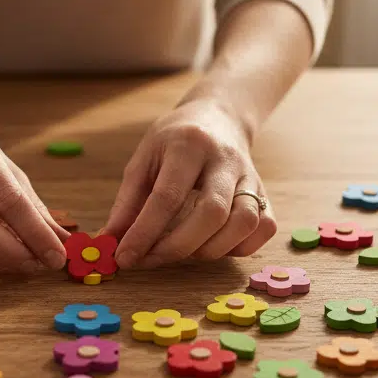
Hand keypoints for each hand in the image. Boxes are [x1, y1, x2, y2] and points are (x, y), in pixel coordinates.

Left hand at [103, 99, 276, 267]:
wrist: (219, 118)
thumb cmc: (175, 141)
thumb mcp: (144, 160)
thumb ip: (127, 203)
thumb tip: (110, 241)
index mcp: (189, 145)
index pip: (168, 196)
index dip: (144, 232)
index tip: (124, 257)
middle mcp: (226, 159)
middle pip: (212, 213)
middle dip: (178, 247)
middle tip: (150, 259)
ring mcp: (251, 176)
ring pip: (244, 223)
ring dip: (210, 250)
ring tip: (182, 252)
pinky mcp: (266, 193)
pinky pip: (263, 228)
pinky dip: (239, 247)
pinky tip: (214, 244)